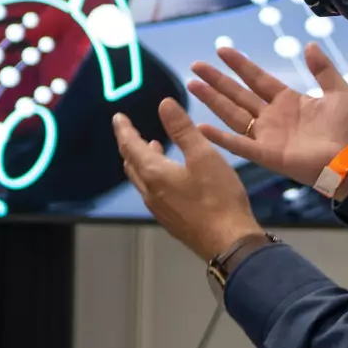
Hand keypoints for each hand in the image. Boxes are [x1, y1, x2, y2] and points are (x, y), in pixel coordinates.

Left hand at [113, 99, 263, 259]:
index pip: (130, 146)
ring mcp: (159, 209)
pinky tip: (169, 175)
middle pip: (132, 164)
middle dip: (130, 145)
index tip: (118, 118)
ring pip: (142, 180)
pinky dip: (153, 176)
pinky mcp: (171, 220)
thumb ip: (182, 129)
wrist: (228, 243)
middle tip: (130, 131)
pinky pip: (152, 192)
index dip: (124, 130)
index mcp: (154, 173)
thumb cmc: (217, 197)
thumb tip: (164, 104)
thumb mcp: (203, 156)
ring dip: (142, 161)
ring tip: (152, 146)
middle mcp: (150, 192)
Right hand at [187, 42, 347, 198]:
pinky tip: (201, 128)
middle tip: (195, 66)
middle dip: (216, 80)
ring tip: (192, 86)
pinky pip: (238, 145)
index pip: (257, 78)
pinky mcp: (266, 155)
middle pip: (237, 94)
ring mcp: (266, 136)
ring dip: (212, 101)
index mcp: (288, 100)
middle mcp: (272, 117)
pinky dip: (219, 138)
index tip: (221, 50)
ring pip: (232, 114)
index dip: (239, 64)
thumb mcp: (339, 91)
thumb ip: (322, 69)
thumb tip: (309, 45)